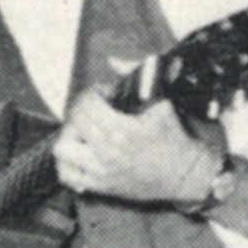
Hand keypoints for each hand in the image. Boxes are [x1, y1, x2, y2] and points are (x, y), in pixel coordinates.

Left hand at [53, 87, 219, 203]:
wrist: (185, 174)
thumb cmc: (174, 138)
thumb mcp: (161, 103)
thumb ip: (137, 78)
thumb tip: (113, 60)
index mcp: (123, 130)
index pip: (87, 104)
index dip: (93, 93)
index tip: (104, 93)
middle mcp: (107, 152)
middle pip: (73, 122)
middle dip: (81, 109)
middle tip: (92, 109)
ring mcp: (101, 172)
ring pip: (62, 149)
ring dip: (69, 136)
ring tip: (82, 132)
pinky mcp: (99, 187)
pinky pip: (66, 176)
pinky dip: (66, 163)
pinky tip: (79, 153)